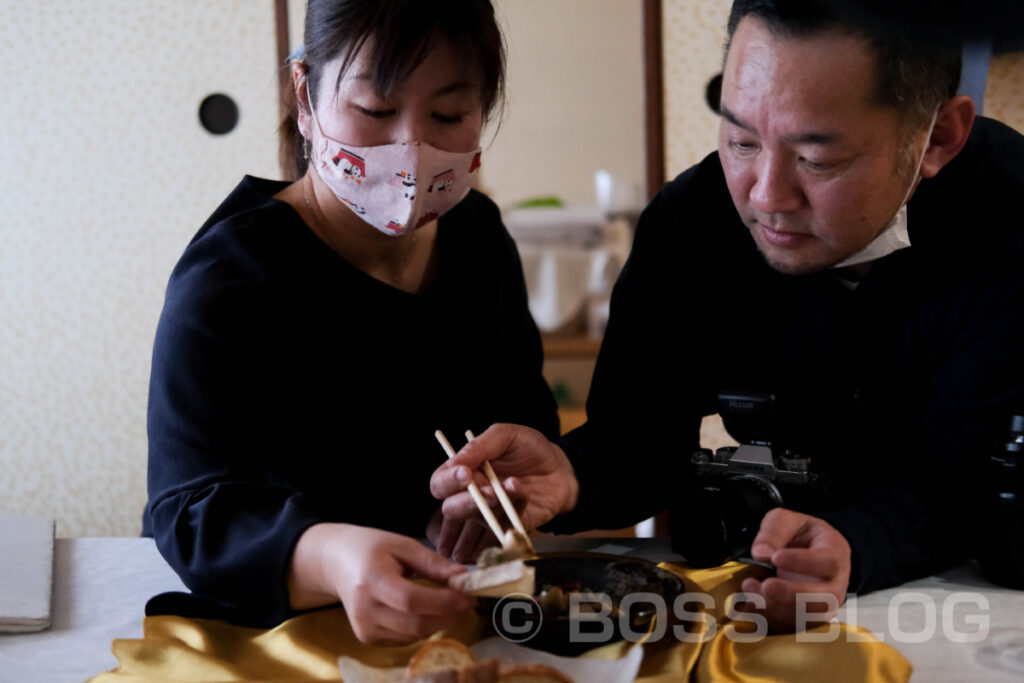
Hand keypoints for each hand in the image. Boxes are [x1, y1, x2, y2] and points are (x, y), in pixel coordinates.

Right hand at [287, 523, 474, 644]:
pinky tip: (428, 610)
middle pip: (414, 625)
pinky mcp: (367, 638)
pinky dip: (423, 627)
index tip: (468, 596)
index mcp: (371, 580)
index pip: (411, 600)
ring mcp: (364, 628)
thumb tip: (463, 577)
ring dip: (439, 622)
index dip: (443, 602)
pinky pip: (405, 639)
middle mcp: (365, 609)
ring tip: (450, 603)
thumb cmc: (370, 548)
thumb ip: (432, 563)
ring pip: (413, 635)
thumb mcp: (402, 544)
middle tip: (467, 602)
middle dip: (448, 617)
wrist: (336, 562)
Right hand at [428, 424, 577, 561]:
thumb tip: (456, 463)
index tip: (465, 473)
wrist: (561, 468)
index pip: (440, 484)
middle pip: (451, 510)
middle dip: (466, 502)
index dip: (447, 481)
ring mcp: (490, 514)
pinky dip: (513, 508)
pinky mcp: (510, 526)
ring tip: (511, 486)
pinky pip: (505, 526)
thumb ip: (479, 446)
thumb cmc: (529, 449)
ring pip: (477, 520)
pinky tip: (523, 492)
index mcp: (464, 473)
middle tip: (488, 490)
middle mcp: (472, 496)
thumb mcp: (505, 436)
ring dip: (493, 505)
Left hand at [739, 508, 850, 631]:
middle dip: (790, 594)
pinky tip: (751, 604)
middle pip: (822, 599)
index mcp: (835, 554)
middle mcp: (835, 586)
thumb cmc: (802, 535)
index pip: (827, 562)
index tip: (776, 558)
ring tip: (749, 588)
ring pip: (806, 617)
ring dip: (776, 608)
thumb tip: (760, 553)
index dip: (802, 563)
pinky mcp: (807, 621)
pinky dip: (770, 619)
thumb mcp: (788, 520)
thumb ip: (774, 531)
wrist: (813, 554)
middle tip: (765, 585)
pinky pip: (791, 627)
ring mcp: (823, 607)